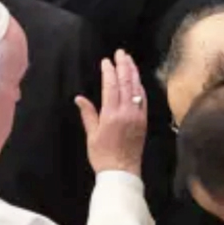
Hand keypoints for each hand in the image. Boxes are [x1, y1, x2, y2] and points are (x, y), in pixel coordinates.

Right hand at [74, 50, 146, 176]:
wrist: (122, 172)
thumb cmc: (103, 155)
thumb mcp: (92, 134)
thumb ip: (88, 114)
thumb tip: (79, 98)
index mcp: (111, 114)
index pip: (111, 86)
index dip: (109, 71)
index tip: (106, 60)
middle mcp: (127, 111)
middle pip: (126, 82)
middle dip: (123, 65)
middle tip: (121, 52)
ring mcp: (138, 115)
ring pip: (137, 88)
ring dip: (133, 72)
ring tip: (129, 60)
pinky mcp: (144, 121)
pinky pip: (143, 99)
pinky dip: (140, 86)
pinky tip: (137, 80)